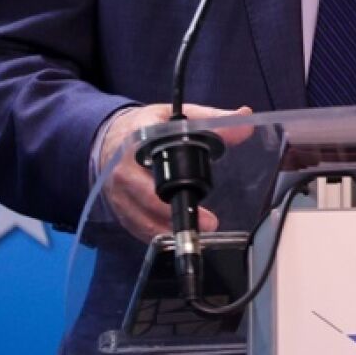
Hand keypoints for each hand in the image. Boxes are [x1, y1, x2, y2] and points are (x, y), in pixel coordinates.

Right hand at [98, 103, 252, 243]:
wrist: (110, 138)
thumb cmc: (149, 126)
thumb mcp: (178, 116)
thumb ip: (212, 119)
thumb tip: (245, 117)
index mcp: (138, 139)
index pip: (157, 158)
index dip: (178, 176)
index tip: (200, 192)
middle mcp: (123, 168)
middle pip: (147, 197)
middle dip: (177, 212)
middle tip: (210, 223)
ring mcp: (118, 192)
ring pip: (141, 219)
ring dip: (169, 230)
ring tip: (200, 234)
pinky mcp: (118, 209)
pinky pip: (136, 228)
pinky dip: (156, 235)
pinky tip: (178, 238)